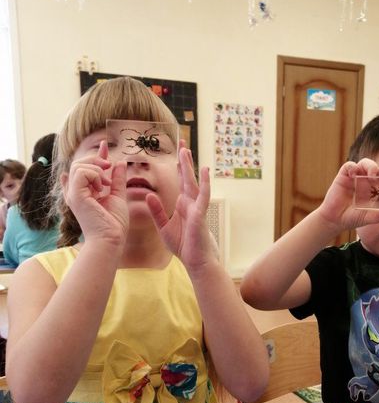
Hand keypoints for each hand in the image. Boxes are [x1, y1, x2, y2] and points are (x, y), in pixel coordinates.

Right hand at [65, 141, 128, 246]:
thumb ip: (117, 180)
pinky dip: (94, 174)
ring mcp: (74, 194)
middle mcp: (76, 192)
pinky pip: (81, 172)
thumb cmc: (114, 224)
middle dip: (96, 159)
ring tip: (106, 183)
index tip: (104, 145)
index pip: (85, 168)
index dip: (95, 155)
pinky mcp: (76, 196)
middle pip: (79, 163)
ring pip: (78, 166)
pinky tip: (101, 187)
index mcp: (84, 193)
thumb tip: (120, 162)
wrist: (111, 239)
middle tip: (110, 167)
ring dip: (96, 168)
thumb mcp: (118, 196)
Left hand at [146, 147, 215, 272]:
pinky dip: (205, 183)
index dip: (178, 165)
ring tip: (186, 150)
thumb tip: (149, 194)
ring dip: (190, 166)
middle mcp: (191, 202)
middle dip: (184, 159)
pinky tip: (204, 170)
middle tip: (181, 140)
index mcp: (183, 204)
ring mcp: (197, 207)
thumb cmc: (183, 246)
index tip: (176, 150)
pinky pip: (203, 196)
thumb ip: (157, 210)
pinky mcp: (200, 214)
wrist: (196, 262)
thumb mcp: (164, 226)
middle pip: (187, 176)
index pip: (180, 180)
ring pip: (193, 182)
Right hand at [317, 159, 378, 230]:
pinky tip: (354, 174)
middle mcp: (366, 180)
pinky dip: (353, 167)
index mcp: (375, 187)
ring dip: (372, 166)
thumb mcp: (369, 217)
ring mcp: (355, 177)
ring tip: (373, 175)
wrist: (335, 221)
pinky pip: (349, 166)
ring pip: (366, 163)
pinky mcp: (343, 176)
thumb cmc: (353, 218)